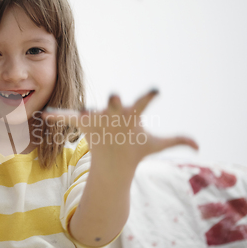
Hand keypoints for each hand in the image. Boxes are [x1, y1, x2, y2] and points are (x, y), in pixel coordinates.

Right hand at [42, 89, 198, 169]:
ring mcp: (98, 118)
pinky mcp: (84, 124)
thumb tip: (200, 147)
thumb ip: (177, 140)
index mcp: (132, 115)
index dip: (150, 96)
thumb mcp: (156, 145)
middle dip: (114, 100)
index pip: (143, 103)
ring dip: (86, 113)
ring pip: (91, 113)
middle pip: (115, 103)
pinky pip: (68, 120)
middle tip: (115, 96)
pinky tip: (46, 116)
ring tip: (82, 114)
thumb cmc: (135, 146)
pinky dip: (58, 118)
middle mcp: (114, 112)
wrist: (114, 157)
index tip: (157, 90)